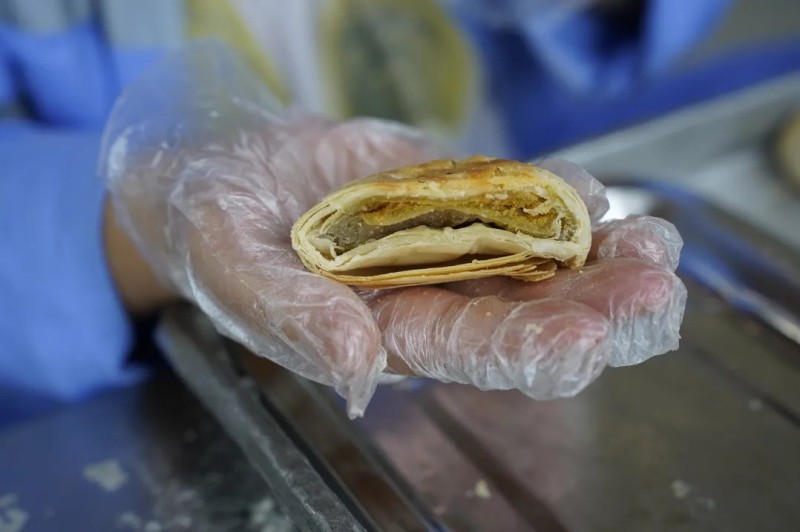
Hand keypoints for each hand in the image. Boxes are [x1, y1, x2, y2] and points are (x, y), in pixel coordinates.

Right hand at [100, 42, 685, 416]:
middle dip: (594, 307)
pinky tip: (594, 192)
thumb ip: (290, 319)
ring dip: (601, 255)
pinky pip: (516, 193)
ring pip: (539, 259)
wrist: (224, 174)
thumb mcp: (233, 271)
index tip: (583, 340)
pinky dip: (559, 192)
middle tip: (653, 289)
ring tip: (655, 245)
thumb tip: (355, 373)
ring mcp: (450, 240)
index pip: (466, 349)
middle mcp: (431, 293)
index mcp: (383, 330)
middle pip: (526, 312)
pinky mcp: (453, 189)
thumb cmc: (214, 231)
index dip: (524, 349)